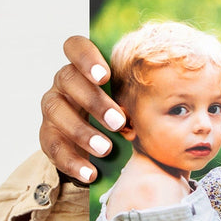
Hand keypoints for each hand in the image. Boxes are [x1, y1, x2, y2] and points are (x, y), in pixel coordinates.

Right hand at [40, 35, 125, 182]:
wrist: (99, 143)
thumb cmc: (121, 111)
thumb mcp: (129, 98)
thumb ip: (136, 91)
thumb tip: (172, 87)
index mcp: (83, 67)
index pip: (75, 47)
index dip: (86, 57)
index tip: (105, 75)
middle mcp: (64, 84)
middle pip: (69, 81)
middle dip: (94, 101)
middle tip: (120, 121)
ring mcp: (53, 109)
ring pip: (58, 113)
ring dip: (83, 132)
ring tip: (106, 149)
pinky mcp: (48, 136)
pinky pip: (53, 147)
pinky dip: (73, 162)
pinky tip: (90, 173)